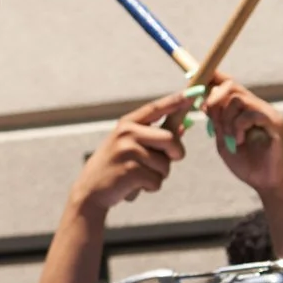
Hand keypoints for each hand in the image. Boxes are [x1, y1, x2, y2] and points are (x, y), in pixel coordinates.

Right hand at [68, 91, 191, 220]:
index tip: (193, 93)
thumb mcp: (130, 146)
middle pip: (171, 139)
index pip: (155, 109)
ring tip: (138, 175)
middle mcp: (126, 133)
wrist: (90, 190)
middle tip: (166, 162)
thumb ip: (156, 136)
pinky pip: (157, 180)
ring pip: (166, 164)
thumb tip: (184, 125)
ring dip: (159, 174)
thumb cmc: (115, 166)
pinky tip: (133, 186)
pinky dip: (150, 187)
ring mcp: (127, 151)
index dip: (175, 101)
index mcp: (127, 124)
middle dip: (175, 154)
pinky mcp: (131, 171)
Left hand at [202, 76, 282, 198]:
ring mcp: (267, 113)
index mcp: (243, 108)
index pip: (227, 83)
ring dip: (225, 118)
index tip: (193, 80)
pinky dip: (238, 127)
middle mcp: (256, 106)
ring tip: (229, 137)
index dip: (211, 77)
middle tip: (210, 118)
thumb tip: (202, 101)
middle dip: (213, 100)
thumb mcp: (223, 139)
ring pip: (238, 99)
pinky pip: (251, 114)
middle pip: (231, 85)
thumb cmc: (246, 162)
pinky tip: (239, 141)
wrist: (266, 183)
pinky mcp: (276, 123)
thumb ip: (215, 121)